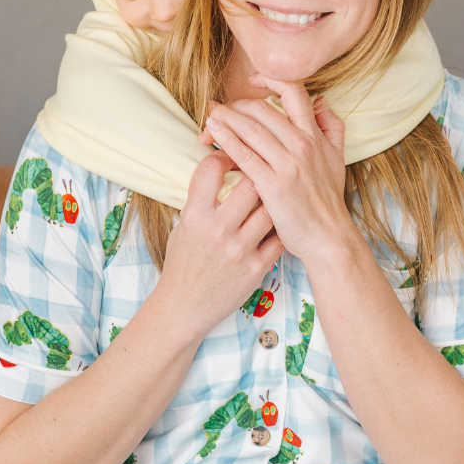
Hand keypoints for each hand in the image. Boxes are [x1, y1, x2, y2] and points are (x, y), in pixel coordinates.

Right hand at [155, 151, 283, 339]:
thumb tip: (220, 171)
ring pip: (271, 209)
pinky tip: (279, 223)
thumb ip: (201, 201)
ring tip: (273, 197)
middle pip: (251, 183)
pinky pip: (279, 238)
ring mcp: (240, 250)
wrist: (184, 308)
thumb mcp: (183, 228)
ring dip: (273, 200)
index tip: (232, 156)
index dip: (224, 155)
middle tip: (263, 171)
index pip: (212, 169)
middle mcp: (218, 231)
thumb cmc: (183, 265)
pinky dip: (281, 228)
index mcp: (195, 217)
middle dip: (258, 172)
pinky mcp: (256, 268)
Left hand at [200, 76, 353, 263]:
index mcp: (315, 135)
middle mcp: (302, 144)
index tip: (253, 81)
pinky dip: (225, 140)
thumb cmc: (328, 201)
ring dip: (225, 118)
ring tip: (210, 116)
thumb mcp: (338, 159)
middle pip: (262, 109)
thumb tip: (322, 102)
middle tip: (220, 109)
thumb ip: (332, 128)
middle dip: (236, 105)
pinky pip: (243, 154)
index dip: (270, 79)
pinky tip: (212, 134)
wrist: (328, 236)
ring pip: (250, 128)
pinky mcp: (272, 184)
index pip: (294, 91)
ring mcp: (287, 164)